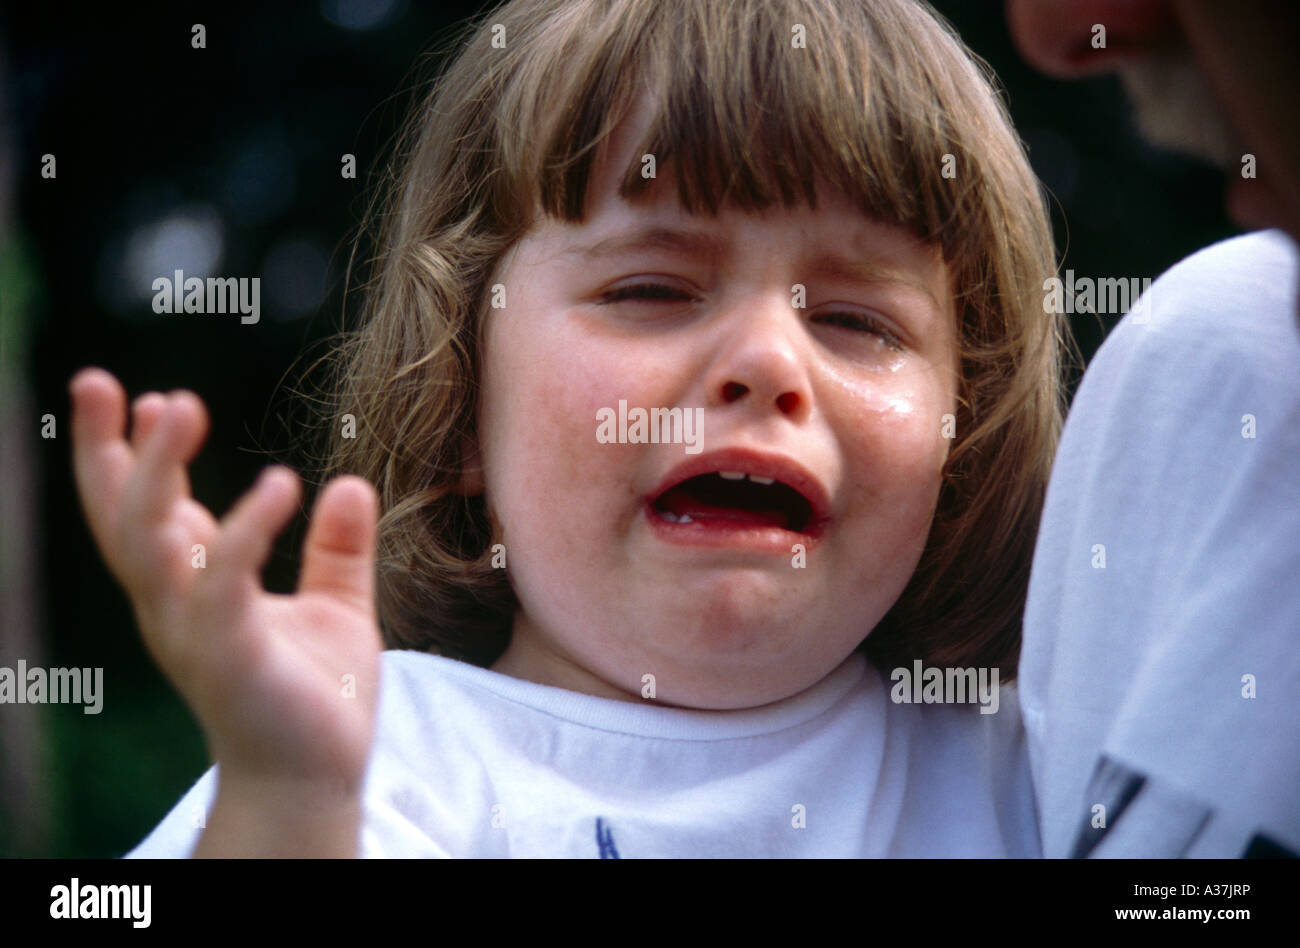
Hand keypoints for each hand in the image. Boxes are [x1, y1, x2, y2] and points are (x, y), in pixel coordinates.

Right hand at [69, 367, 381, 795]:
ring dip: (155, 472)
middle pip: (120, 515)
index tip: (139, 393)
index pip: (146, 509)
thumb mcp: (336, 606)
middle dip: (101, 449)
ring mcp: (193, 629)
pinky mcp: (228, 652)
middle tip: (95, 381)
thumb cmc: (317, 698)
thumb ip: (338, 548)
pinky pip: (222, 581)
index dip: (132, 453)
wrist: (316, 777)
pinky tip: (281, 484)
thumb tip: (351, 482)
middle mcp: (176, 604)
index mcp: (195, 587)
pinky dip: (245, 529)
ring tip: (177, 404)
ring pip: (148, 539)